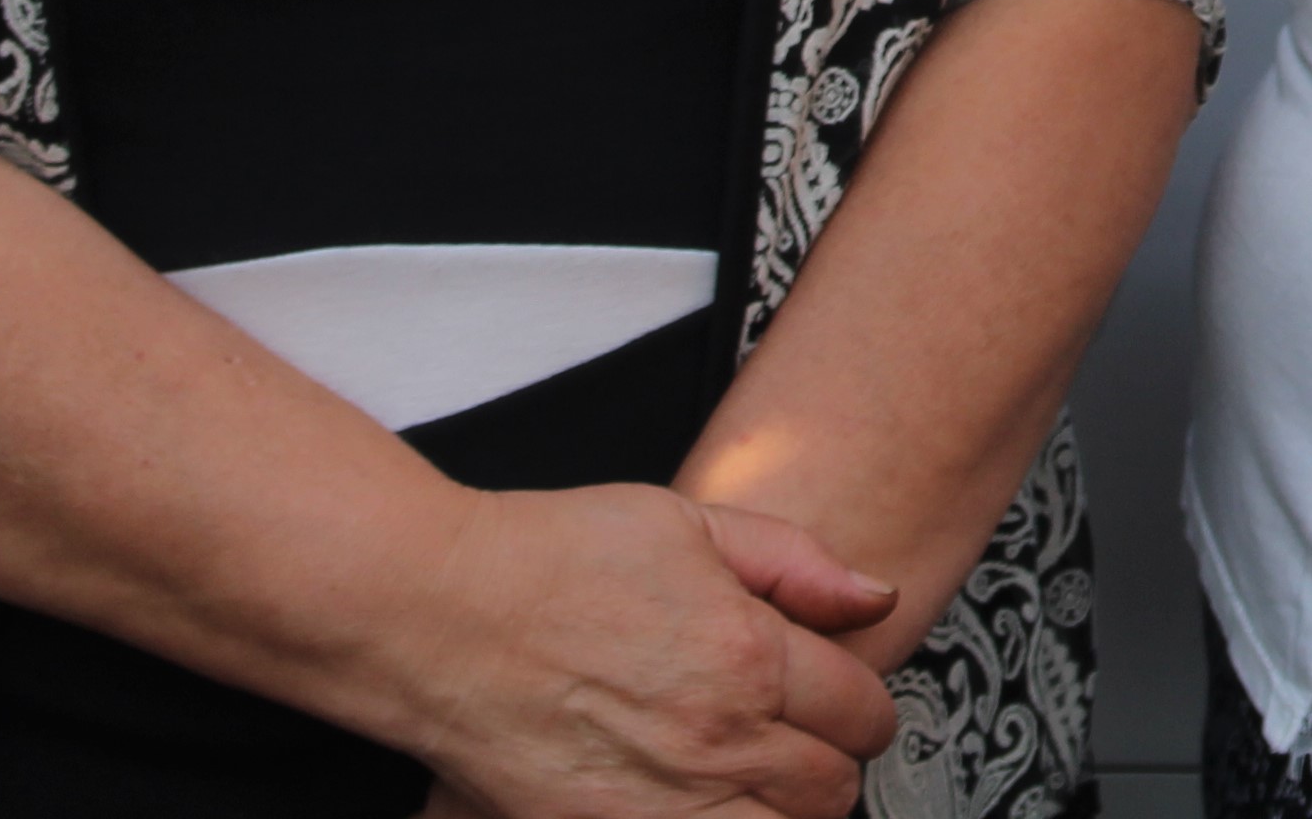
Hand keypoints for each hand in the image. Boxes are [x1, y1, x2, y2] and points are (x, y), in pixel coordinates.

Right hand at [384, 486, 897, 818]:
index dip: (860, 708)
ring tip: (758, 787)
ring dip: (782, 813)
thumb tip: (878, 599)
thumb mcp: (689, 522)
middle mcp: (718, 738)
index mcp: (750, 653)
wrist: (433, 613)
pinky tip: (706, 806)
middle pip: (831, 788)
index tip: (839, 703)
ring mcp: (661, 801)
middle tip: (800, 746)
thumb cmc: (550, 557)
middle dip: (829, 766)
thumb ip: (797, 562)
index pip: (862, 710)